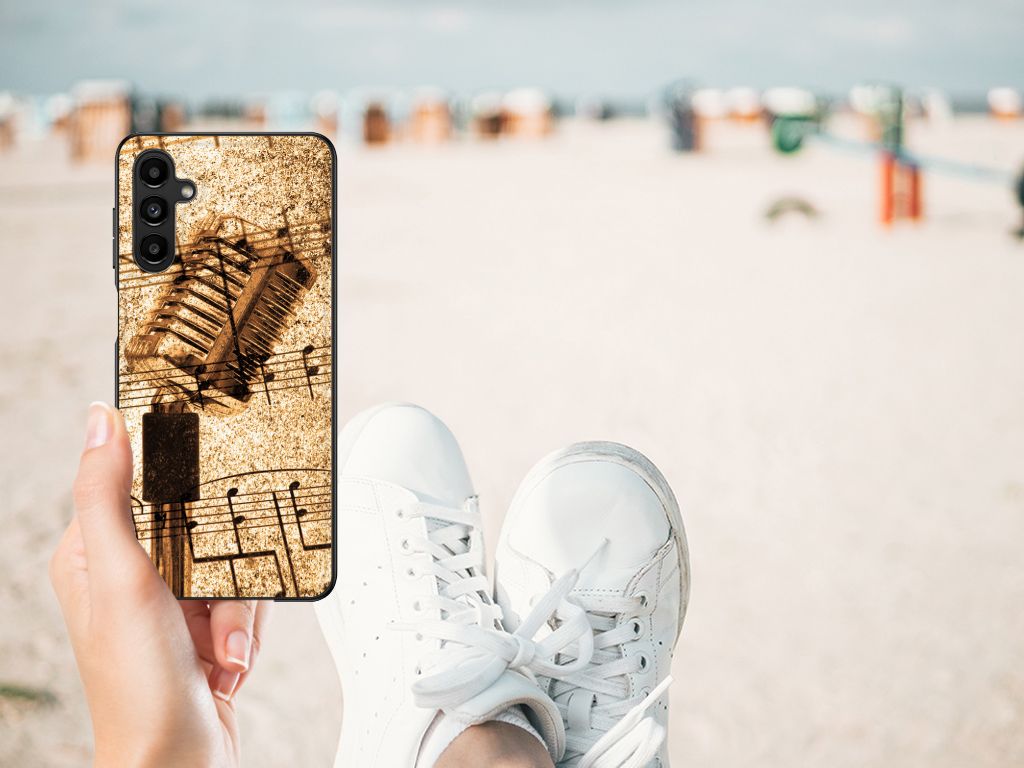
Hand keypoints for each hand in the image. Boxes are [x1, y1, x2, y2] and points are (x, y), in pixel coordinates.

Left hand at [50, 402, 269, 767]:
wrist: (180, 762)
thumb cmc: (138, 689)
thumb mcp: (122, 579)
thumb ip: (108, 497)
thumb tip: (100, 421)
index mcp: (94, 554)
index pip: (139, 484)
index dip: (178, 482)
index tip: (207, 478)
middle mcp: (132, 574)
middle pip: (202, 524)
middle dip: (222, 568)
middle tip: (213, 601)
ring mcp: (171, 603)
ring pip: (232, 561)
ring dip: (237, 608)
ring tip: (221, 645)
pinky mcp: (204, 626)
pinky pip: (247, 597)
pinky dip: (247, 628)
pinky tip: (229, 658)